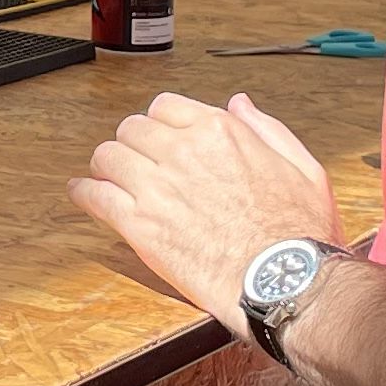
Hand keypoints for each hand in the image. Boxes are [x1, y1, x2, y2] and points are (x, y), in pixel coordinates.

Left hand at [70, 89, 338, 340]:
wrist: (285, 280)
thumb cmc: (299, 232)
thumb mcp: (302, 166)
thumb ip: (266, 129)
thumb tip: (239, 105)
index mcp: (220, 132)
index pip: (166, 107)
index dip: (159, 122)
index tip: (159, 137)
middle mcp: (183, 151)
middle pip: (132, 129)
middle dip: (132, 142)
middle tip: (133, 160)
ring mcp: (157, 187)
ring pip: (108, 156)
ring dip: (107, 165)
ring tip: (108, 177)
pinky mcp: (140, 225)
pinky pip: (95, 196)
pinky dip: (84, 193)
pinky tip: (83, 194)